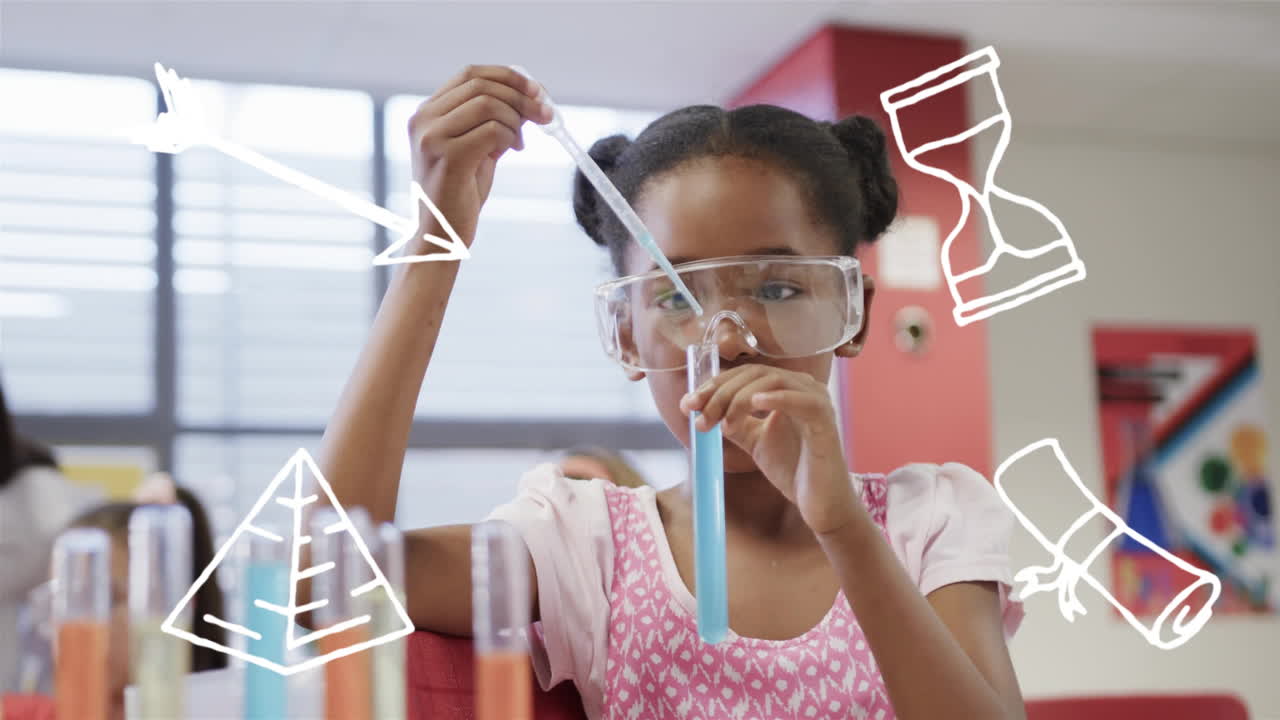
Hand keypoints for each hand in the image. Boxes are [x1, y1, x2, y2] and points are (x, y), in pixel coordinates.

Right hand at [407, 65, 552, 247]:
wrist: (441, 236)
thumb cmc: (460, 193)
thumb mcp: (477, 147)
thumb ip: (493, 120)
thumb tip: (530, 98)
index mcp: (427, 112)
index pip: (470, 74)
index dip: (508, 76)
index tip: (536, 90)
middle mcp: (424, 119)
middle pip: (482, 85)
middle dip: (522, 96)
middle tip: (545, 115)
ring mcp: (432, 137)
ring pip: (489, 105)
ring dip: (516, 121)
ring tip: (519, 144)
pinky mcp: (447, 157)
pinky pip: (493, 131)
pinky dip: (510, 138)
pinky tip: (510, 152)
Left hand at [680, 364, 860, 535]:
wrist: (820, 503)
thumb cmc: (793, 469)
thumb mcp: (755, 441)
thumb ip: (735, 423)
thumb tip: (703, 412)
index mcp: (787, 389)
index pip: (745, 374)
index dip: (714, 385)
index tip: (688, 405)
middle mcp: (803, 388)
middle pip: (755, 374)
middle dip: (721, 393)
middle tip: (701, 418)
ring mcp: (816, 401)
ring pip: (772, 381)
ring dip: (740, 399)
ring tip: (724, 425)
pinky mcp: (825, 421)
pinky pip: (803, 401)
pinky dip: (778, 398)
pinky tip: (755, 405)